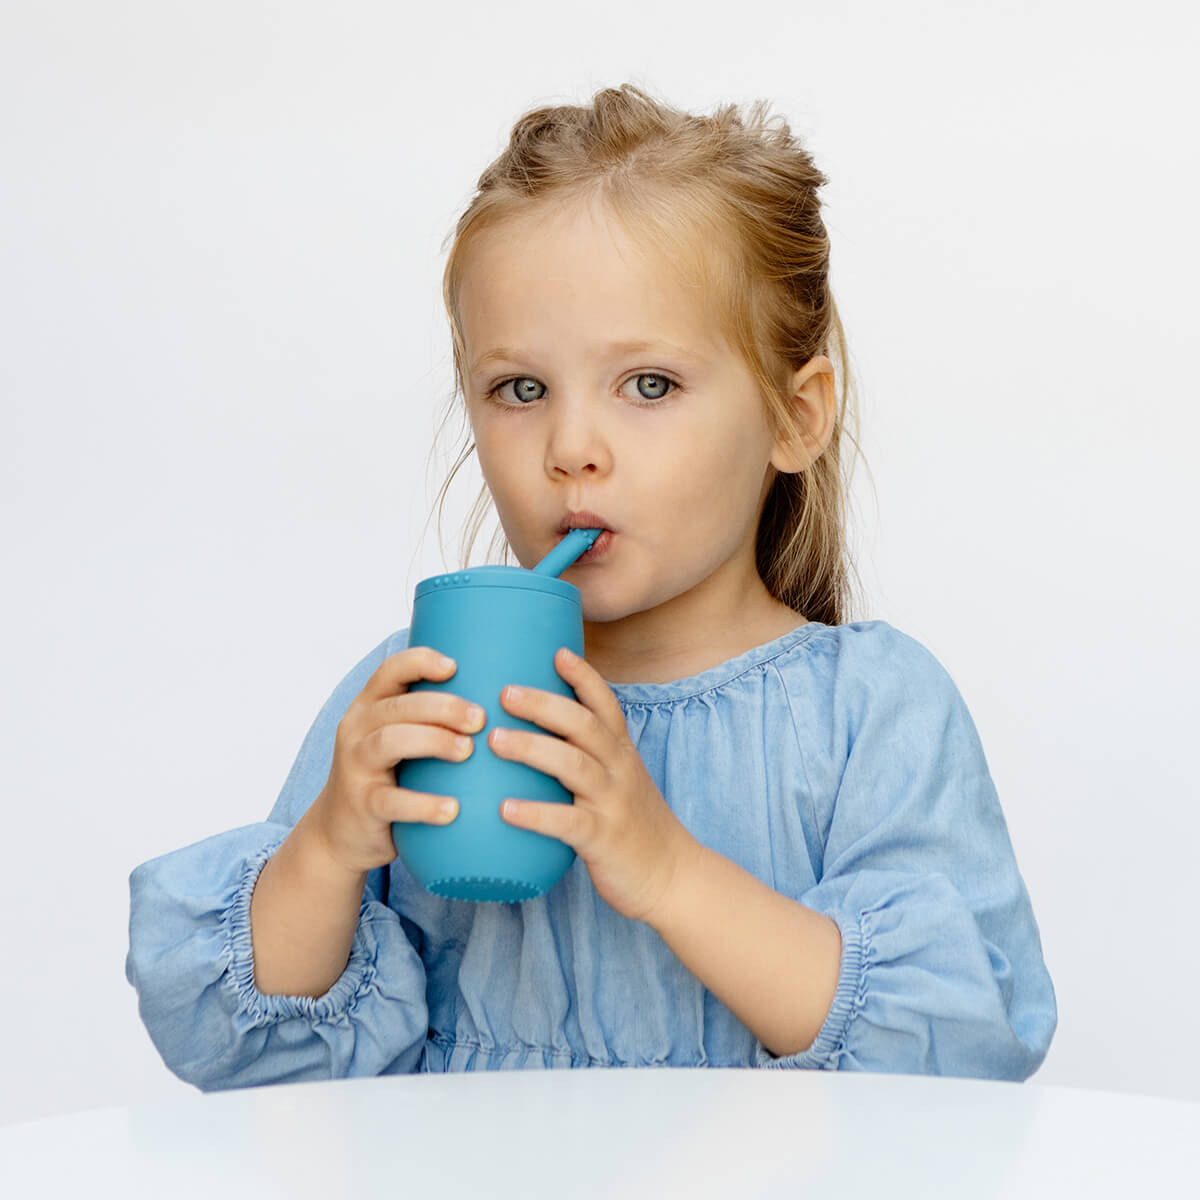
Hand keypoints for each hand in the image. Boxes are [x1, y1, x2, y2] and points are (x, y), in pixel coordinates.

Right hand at [308, 646, 485, 873]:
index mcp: (370, 705)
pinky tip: (453, 809)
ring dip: (434, 741)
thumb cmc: (389, 776)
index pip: (390, 670)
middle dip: (443, 707)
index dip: (421, 661)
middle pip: (399, 705)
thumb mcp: (399, 738)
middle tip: (480, 719)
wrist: (343, 834)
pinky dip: (423, 804)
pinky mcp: (361, 804)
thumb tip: (502, 694)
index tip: (455, 666)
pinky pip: (391, 800)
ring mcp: (355, 766)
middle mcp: (357, 728)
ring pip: (390, 741)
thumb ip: (431, 717)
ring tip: (468, 751)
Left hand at [492, 646, 699, 923]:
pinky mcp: (603, 839)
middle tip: (504, 692)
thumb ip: (588, 756)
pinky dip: (536, 814)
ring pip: (573, 765)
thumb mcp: (620, 780)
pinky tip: (504, 810)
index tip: (557, 651)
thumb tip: (535, 734)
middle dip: (544, 704)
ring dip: (532, 749)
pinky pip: (568, 822)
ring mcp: (613, 803)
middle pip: (583, 725)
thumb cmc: (634, 826)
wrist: (673, 877)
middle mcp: (619, 770)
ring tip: (493, 740)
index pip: (605, 704)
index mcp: (621, 753)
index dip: (583, 676)